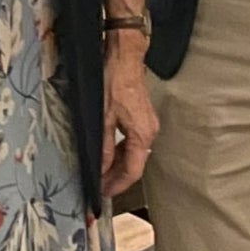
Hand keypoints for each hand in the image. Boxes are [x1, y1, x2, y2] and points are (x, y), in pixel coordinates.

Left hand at [101, 49, 159, 201]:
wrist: (124, 56)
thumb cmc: (114, 81)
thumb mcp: (102, 116)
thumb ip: (103, 146)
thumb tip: (100, 169)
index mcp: (142, 134)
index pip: (132, 171)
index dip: (118, 185)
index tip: (104, 194)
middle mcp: (149, 132)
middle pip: (134, 164)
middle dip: (117, 178)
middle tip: (100, 188)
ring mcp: (148, 124)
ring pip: (133, 154)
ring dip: (118, 166)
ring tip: (101, 175)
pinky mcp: (142, 117)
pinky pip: (133, 142)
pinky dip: (120, 152)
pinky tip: (108, 154)